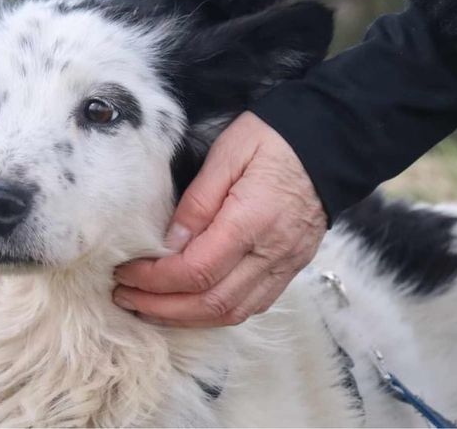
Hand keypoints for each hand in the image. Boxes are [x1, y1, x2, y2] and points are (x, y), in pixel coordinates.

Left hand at [112, 111, 326, 326]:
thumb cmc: (274, 137)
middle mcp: (272, 252)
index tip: (125, 272)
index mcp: (252, 220)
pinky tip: (189, 304)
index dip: (154, 279)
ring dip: (186, 318)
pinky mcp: (291, 267)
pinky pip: (252, 305)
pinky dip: (215, 312)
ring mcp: (286, 264)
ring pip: (232, 312)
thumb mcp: (227, 153)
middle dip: (161, 307)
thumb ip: (197, 201)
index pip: (195, 270)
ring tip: (148, 307)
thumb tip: (169, 243)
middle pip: (211, 302)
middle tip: (125, 296)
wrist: (332, 139)